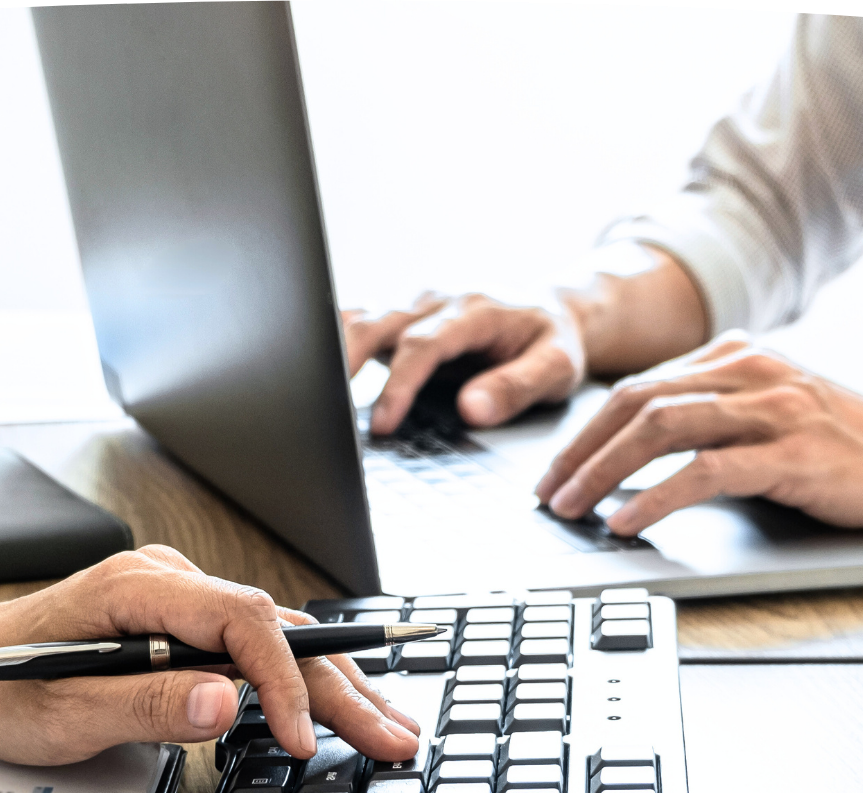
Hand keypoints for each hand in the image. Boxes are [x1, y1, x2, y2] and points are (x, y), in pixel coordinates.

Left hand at [0, 545, 423, 765]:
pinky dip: (302, 687)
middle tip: (396, 739)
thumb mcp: (59, 709)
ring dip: (335, 688)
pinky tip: (340, 712)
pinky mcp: (183, 632)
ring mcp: (181, 606)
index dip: (284, 680)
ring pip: (278, 641)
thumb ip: (144, 705)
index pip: (243, 621)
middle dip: (342, 688)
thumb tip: (226, 701)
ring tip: (391, 731)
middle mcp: (170, 586)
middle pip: (278, 630)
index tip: (304, 740)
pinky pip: (257, 652)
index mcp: (141, 590)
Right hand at [341, 242, 710, 434]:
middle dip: (346, 359)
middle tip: (321, 403)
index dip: (400, 384)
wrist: (554, 311)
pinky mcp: (404, 317)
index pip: (425, 344)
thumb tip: (471, 409)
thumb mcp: (556, 368)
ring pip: (362, 316)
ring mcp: (417, 306)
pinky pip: (361, 322)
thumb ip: (515, 387)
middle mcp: (438, 300)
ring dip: (332, 349)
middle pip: (379, 321)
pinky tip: (312, 372)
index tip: (384, 423)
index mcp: (476, 309)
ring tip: (307, 390)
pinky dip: (334, 342)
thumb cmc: (553, 342)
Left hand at [534, 336, 862, 549]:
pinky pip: (704, 471)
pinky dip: (654, 498)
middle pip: (637, 401)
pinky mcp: (791, 452)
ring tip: (571, 508)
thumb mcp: (778, 415)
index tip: (557, 467)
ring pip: (660, 428)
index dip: (588, 429)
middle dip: (580, 449)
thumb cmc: (855, 450)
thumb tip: (644, 448)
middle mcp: (751, 371)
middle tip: (547, 491)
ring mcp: (773, 408)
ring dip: (602, 472)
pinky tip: (627, 522)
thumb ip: (720, 415)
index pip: (641, 386)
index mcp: (741, 357)